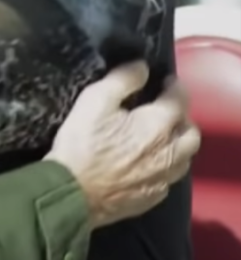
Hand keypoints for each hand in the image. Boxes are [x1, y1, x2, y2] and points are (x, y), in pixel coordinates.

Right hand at [45, 62, 199, 227]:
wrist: (72, 192)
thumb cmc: (82, 144)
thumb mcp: (94, 100)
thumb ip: (122, 79)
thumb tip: (142, 67)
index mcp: (158, 125)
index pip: (179, 99)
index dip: (173, 86)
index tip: (165, 80)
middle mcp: (170, 152)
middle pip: (190, 130)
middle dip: (181, 116)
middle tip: (164, 109)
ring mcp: (163, 178)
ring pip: (185, 157)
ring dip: (177, 143)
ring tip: (160, 137)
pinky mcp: (152, 197)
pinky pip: (169, 177)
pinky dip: (165, 165)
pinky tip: (148, 163)